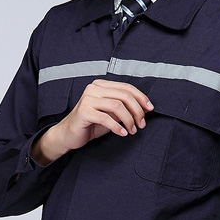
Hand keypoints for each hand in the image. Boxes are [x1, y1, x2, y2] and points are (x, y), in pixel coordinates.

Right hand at [31, 79, 152, 163]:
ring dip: (129, 120)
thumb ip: (125, 108)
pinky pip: (106, 118)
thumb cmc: (91, 124)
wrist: (69, 134)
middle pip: (124, 96)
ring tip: (132, 130)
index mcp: (101, 85)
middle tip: (141, 124)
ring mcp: (88, 99)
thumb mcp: (111, 113)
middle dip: (137, 111)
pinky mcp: (84, 111)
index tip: (150, 109)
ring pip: (117, 106)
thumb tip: (147, 107)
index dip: (141, 98)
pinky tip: (122, 133)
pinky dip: (117, 127)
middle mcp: (94, 89)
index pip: (126, 87)